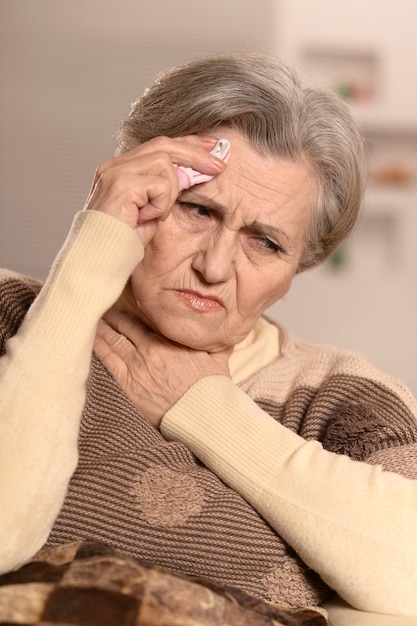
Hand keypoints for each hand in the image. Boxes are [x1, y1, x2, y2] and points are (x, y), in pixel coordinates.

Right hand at [84, 135, 225, 246]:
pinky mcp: (121, 184)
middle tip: (219, 164)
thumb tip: (192, 175)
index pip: (158, 145)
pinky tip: (147, 218)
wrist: (100, 259)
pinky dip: (162, 204)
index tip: (212, 147)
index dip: (188, 144)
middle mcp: (114, 165)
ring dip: (171, 191)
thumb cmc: (123, 241)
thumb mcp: (151, 210)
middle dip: (196, 153)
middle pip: (164, 144)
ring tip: (157, 214)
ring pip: (165, 163)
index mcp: (119, 168)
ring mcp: (115, 172)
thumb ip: (165, 190)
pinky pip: (161, 185)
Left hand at [94, 309, 231, 427]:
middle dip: (112, 316)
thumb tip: (225, 330)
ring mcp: (137, 366)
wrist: (202, 415)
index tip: (125, 302)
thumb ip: (217, 342)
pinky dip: (97, 347)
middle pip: (124, 326)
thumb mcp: (218, 359)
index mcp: (171, 340)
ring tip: (91, 320)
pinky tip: (89, 339)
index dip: (133, 309)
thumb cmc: (211, 390)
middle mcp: (151, 348)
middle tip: (101, 308)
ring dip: (101, 329)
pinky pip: (107, 360)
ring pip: (112, 340)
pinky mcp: (128, 384)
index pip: (145, 317)